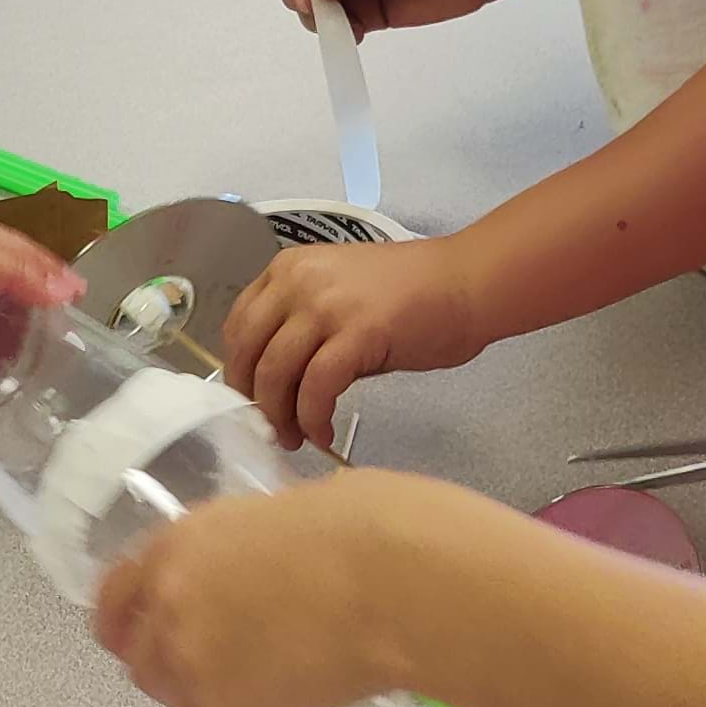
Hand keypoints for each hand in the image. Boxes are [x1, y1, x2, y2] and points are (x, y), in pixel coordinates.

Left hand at [95, 468, 477, 706]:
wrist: (399, 578)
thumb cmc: (371, 529)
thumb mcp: (287, 516)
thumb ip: (248, 554)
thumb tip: (267, 578)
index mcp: (178, 544)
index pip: (116, 598)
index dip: (132, 629)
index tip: (159, 644)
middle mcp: (168, 605)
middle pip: (145, 664)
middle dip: (186, 678)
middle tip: (240, 680)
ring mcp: (191, 666)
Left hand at [220, 236, 494, 449]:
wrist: (467, 283)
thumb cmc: (415, 292)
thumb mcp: (341, 296)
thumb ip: (305, 328)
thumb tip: (280, 382)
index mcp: (290, 269)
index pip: (238, 324)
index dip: (238, 370)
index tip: (249, 398)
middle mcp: (299, 281)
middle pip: (249, 352)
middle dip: (253, 400)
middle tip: (269, 428)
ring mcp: (326, 306)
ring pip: (276, 373)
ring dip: (280, 416)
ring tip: (295, 437)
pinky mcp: (357, 334)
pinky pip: (316, 388)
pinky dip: (313, 418)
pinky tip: (323, 432)